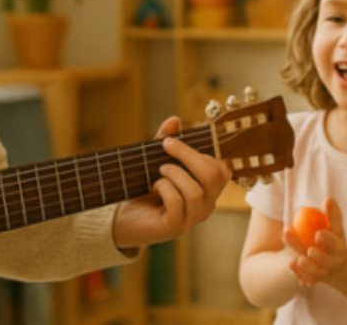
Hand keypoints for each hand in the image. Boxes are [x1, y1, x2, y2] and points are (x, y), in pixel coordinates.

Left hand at [112, 116, 232, 250]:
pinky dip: (164, 188)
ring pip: (196, 192)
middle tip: (167, 146)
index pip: (222, 170)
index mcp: (208, 189)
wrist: (124, 219)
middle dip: (189, 156)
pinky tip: (155, 186)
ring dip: (175, 173)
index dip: (205, 152)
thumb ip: (168, 142)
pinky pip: (177, 203)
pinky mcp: (174, 227)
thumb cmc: (146, 190)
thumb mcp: (157, 162)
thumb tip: (174, 119)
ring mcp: (191, 218)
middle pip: (213, 177)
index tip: (179, 142)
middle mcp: (205, 205)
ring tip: (160, 170)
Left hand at [286, 197, 346, 285]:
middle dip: (320, 256)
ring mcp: (326, 272)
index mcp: (340, 246)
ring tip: (300, 259)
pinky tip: (292, 265)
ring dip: (309, 267)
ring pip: (318, 272)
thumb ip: (333, 214)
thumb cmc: (335, 238)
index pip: (335, 242)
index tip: (318, 234)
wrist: (339, 265)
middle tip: (309, 250)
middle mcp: (334, 260)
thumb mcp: (336, 227)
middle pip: (327, 259)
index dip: (328, 240)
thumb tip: (328, 198)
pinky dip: (301, 274)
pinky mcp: (317, 279)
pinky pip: (309, 279)